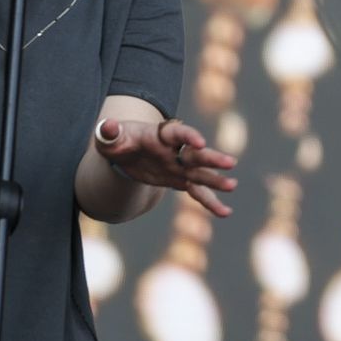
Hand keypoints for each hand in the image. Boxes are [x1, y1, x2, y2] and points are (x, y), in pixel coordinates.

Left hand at [95, 117, 237, 216]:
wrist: (124, 150)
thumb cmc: (117, 139)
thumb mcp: (110, 136)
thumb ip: (110, 132)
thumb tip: (108, 128)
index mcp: (161, 134)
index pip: (178, 132)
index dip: (189, 136)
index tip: (200, 143)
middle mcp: (175, 150)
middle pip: (195, 154)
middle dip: (211, 159)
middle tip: (230, 163)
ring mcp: (179, 166)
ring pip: (200, 174)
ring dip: (216, 180)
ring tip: (232, 186)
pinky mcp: (179, 180)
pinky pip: (197, 192)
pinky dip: (210, 202)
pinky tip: (225, 212)